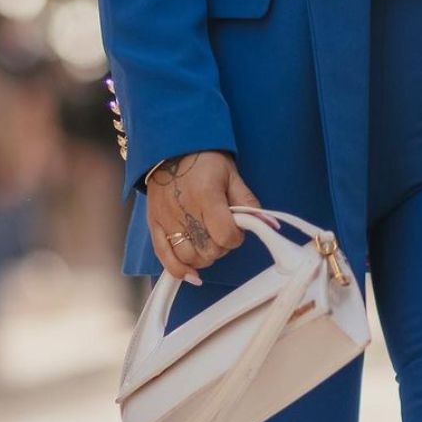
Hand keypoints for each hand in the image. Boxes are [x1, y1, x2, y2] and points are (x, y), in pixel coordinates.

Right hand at [146, 150, 278, 284]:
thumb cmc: (204, 160)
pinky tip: (191, 274)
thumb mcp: (231, 175)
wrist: (172, 147)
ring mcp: (166, 219)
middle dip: (220, 248)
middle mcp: (184, 211)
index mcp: (206, 196)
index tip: (236, 229)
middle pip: (208, 250)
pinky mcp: (154, 224)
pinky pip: (164, 257)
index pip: (226, 235)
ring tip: (208, 244)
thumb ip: (248, 202)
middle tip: (221, 234)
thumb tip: (267, 223)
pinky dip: (178, 270)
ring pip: (188, 257)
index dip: (236, 237)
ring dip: (203, 258)